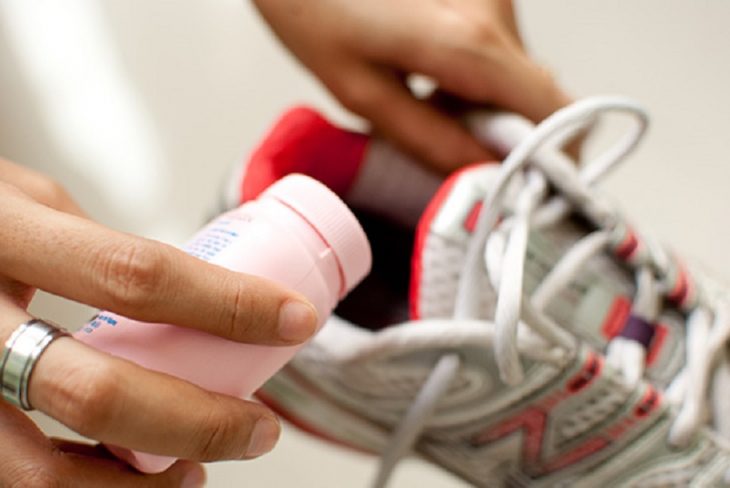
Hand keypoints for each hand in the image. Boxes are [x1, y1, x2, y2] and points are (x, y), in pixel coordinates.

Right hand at [0, 159, 318, 486]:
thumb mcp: (23, 198)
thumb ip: (95, 243)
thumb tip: (185, 288)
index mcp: (2, 235)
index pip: (137, 275)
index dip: (229, 305)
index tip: (297, 321)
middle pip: (98, 394)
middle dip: (200, 422)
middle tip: (259, 430)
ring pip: (41, 475)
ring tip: (196, 472)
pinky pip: (17, 480)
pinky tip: (126, 479)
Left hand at [253, 0, 570, 171]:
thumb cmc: (313, 7)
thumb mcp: (362, 93)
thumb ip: (429, 141)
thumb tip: (480, 174)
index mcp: (470, 41)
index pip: (555, 110)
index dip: (553, 156)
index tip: (528, 183)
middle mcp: (493, 9)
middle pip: (535, 95)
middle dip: (503, 132)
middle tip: (452, 145)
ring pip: (512, 74)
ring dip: (482, 102)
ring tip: (423, 97)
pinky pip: (494, 49)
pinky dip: (471, 75)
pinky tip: (426, 70)